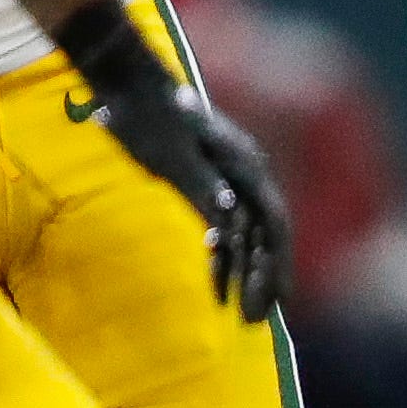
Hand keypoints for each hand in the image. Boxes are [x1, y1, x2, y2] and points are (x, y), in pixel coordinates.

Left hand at [91, 71, 293, 320]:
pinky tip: (218, 286)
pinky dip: (225, 259)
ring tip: (245, 319)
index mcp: (244, 165)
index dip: (278, 264)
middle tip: (256, 323)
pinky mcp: (210, 184)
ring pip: (250, 236)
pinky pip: (228, 228)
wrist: (127, 84)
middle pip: (268, 235)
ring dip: (248, 276)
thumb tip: (228, 215)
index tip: (279, 302)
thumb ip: (201, 182)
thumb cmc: (145, 117)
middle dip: (266, 280)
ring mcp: (230, 178)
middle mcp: (246, 172)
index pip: (273, 223)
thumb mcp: (170, 152)